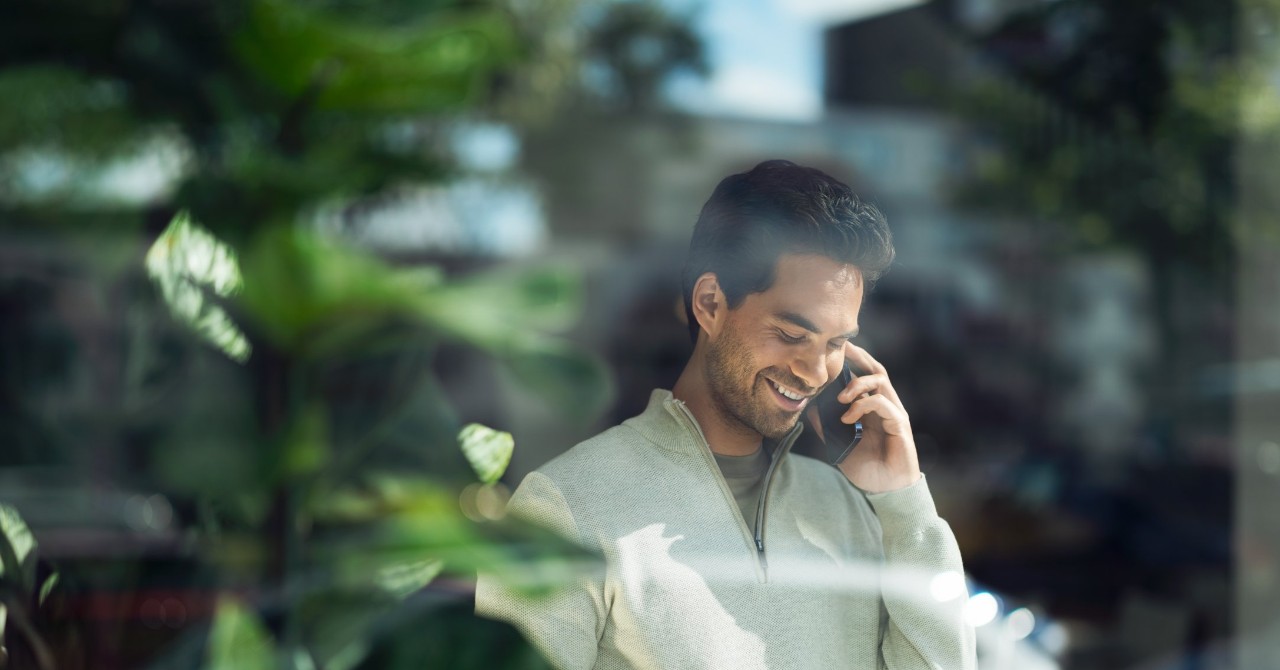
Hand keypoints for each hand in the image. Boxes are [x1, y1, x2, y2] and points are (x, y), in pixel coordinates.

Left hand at [834, 343, 920, 493]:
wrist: (886, 490)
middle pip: (876, 370)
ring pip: (880, 382)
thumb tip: (809, 410)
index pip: (865, 374)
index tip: (835, 348)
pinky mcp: (899, 424)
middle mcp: (886, 405)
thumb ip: (827, 427)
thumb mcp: (840, 445)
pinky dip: (862, 405)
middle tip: (840, 350)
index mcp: (874, 407)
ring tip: (840, 397)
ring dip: (857, 384)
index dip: (853, 359)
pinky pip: (882, 404)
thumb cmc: (867, 468)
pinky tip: (847, 418)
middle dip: (859, 356)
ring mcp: (894, 413)